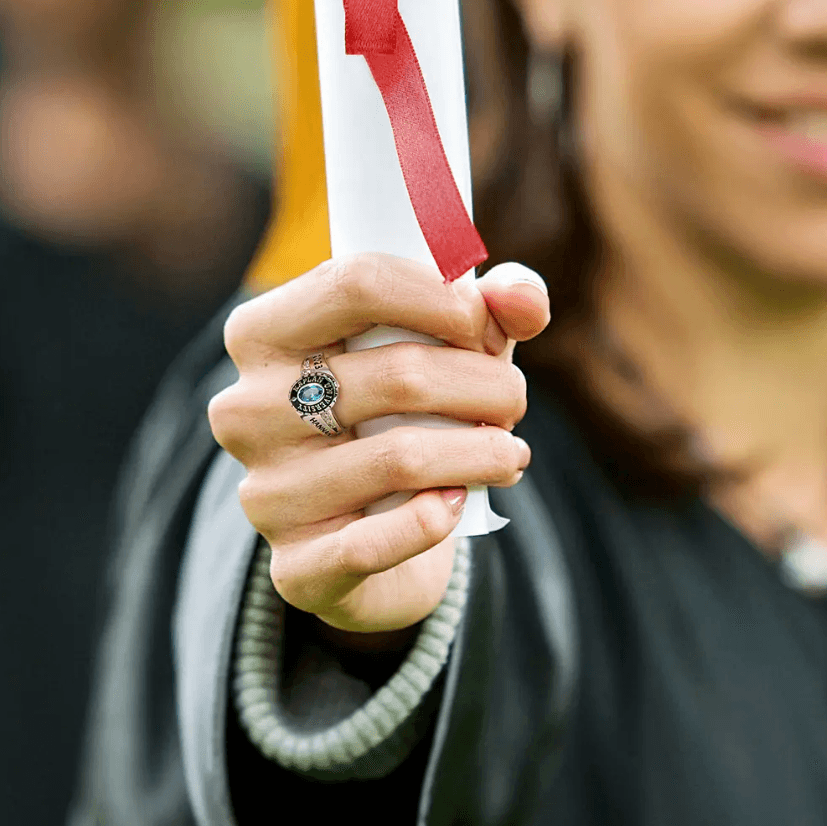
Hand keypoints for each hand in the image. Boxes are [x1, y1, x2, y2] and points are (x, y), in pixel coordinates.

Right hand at [208, 254, 549, 636]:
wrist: (359, 527)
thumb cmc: (396, 417)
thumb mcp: (435, 349)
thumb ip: (485, 307)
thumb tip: (526, 300)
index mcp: (263, 335)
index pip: (355, 283)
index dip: (445, 299)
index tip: (490, 329)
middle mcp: (246, 410)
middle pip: (397, 374)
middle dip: (487, 385)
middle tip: (512, 400)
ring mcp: (266, 492)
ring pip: (402, 457)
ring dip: (485, 453)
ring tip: (510, 453)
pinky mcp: (295, 565)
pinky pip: (373, 544)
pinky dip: (432, 521)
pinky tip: (458, 503)